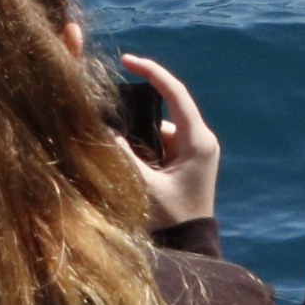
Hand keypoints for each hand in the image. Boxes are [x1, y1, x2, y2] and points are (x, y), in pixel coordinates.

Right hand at [117, 55, 220, 230]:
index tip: (128, 60)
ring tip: (117, 155)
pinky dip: (140, 150)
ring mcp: (193, 150)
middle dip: (134, 114)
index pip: (175, 94)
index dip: (152, 72)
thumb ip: (123, 157)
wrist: (190, 244)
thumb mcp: (144, 187)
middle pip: (163, 111)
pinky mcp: (185, 161)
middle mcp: (199, 140)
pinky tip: (123, 165)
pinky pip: (158, 145)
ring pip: (156, 130)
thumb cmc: (171, 218)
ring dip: (135, 138)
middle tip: (106, 119)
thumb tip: (105, 129)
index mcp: (197, 140)